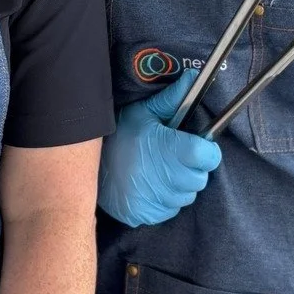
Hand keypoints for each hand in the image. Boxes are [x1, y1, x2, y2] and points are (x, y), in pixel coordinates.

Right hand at [98, 76, 222, 226]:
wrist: (87, 167)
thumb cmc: (119, 137)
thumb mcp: (143, 113)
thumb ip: (172, 99)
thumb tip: (193, 77)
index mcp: (168, 149)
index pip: (207, 156)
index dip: (207, 151)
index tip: (198, 147)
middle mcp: (165, 178)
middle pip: (200, 178)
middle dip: (192, 168)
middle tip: (174, 158)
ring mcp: (155, 200)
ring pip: (186, 196)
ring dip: (179, 185)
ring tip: (160, 172)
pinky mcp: (146, 215)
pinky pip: (170, 210)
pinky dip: (165, 200)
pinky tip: (150, 186)